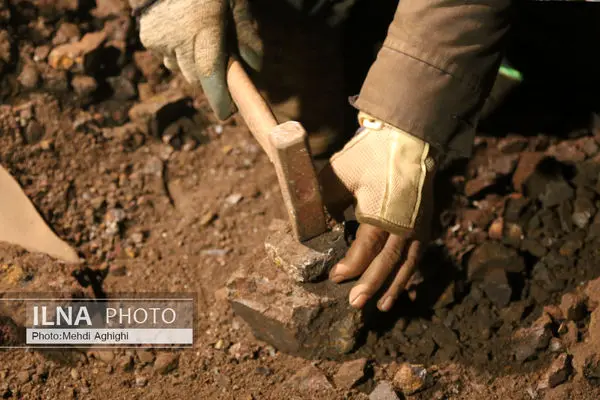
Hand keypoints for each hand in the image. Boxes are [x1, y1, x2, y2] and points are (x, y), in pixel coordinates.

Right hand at [138, 0, 262, 119]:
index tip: (228, 112)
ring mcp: (161, 40)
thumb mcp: (235, 1)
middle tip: (221, 60)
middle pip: (198, 78)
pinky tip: (181, 31)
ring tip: (199, 38)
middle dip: (210, 76)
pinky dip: (177, 52)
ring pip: (182, 70)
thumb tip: (254, 67)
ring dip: (192, 63)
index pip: (210, 72)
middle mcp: (179, 38)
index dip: (219, 97)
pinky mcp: (149, 39)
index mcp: (204, 26)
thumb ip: (246, 33)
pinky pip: (168, 58)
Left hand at [319, 112, 436, 311]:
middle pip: (387, 263)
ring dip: (394, 286)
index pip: (364, 250)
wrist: (408, 137)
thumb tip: (316, 224)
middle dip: (371, 286)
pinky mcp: (424, 221)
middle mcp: (403, 224)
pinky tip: (401, 282)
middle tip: (356, 304)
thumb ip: (325, 201)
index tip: (335, 277)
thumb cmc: (369, 154)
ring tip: (383, 307)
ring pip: (406, 264)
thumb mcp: (339, 174)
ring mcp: (417, 224)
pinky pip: (417, 253)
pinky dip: (408, 271)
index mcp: (381, 213)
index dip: (350, 267)